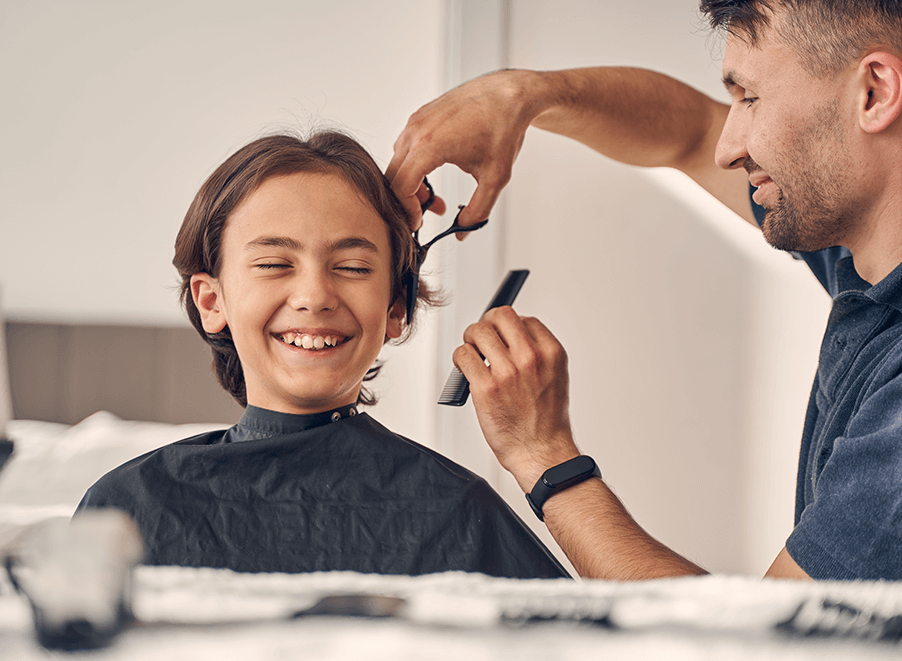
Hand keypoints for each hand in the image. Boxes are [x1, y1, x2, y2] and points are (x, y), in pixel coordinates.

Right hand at [386, 70, 540, 231]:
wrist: (509, 94)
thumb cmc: (503, 128)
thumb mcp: (495, 179)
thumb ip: (477, 211)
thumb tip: (462, 232)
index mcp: (430, 146)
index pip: (401, 188)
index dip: (407, 211)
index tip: (419, 223)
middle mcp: (416, 131)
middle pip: (393, 177)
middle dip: (407, 200)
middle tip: (430, 213)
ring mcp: (416, 121)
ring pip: (397, 162)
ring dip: (410, 183)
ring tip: (436, 195)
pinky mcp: (420, 116)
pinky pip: (405, 147)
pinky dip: (413, 165)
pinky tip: (434, 172)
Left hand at [453, 306, 579, 491]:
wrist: (541, 452)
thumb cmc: (546, 421)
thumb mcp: (554, 377)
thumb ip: (537, 353)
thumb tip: (510, 335)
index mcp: (551, 353)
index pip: (524, 319)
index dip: (508, 324)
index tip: (501, 334)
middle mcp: (531, 358)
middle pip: (500, 316)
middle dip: (487, 324)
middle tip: (482, 338)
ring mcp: (507, 372)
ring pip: (477, 332)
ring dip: (470, 340)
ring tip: (473, 353)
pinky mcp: (485, 388)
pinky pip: (463, 355)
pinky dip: (460, 359)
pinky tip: (466, 369)